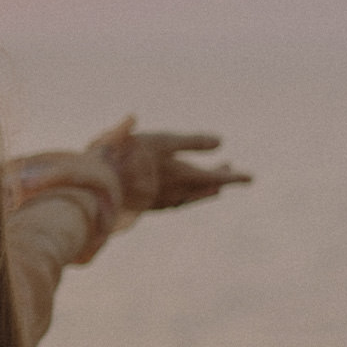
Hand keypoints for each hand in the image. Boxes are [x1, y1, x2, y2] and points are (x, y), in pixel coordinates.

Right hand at [89, 117, 250, 212]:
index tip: (250, 178)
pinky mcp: (144, 205)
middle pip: (203, 187)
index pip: (215, 177)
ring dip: (203, 190)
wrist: (95, 184)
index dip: (233, 177)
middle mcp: (175, 191)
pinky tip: (179, 196)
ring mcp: (159, 201)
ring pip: (189, 197)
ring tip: (212, 187)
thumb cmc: (129, 156)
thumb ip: (191, 142)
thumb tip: (221, 142)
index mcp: (182, 175)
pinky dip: (184, 197)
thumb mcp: (162, 141)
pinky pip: (173, 203)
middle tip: (228, 168)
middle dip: (218, 178)